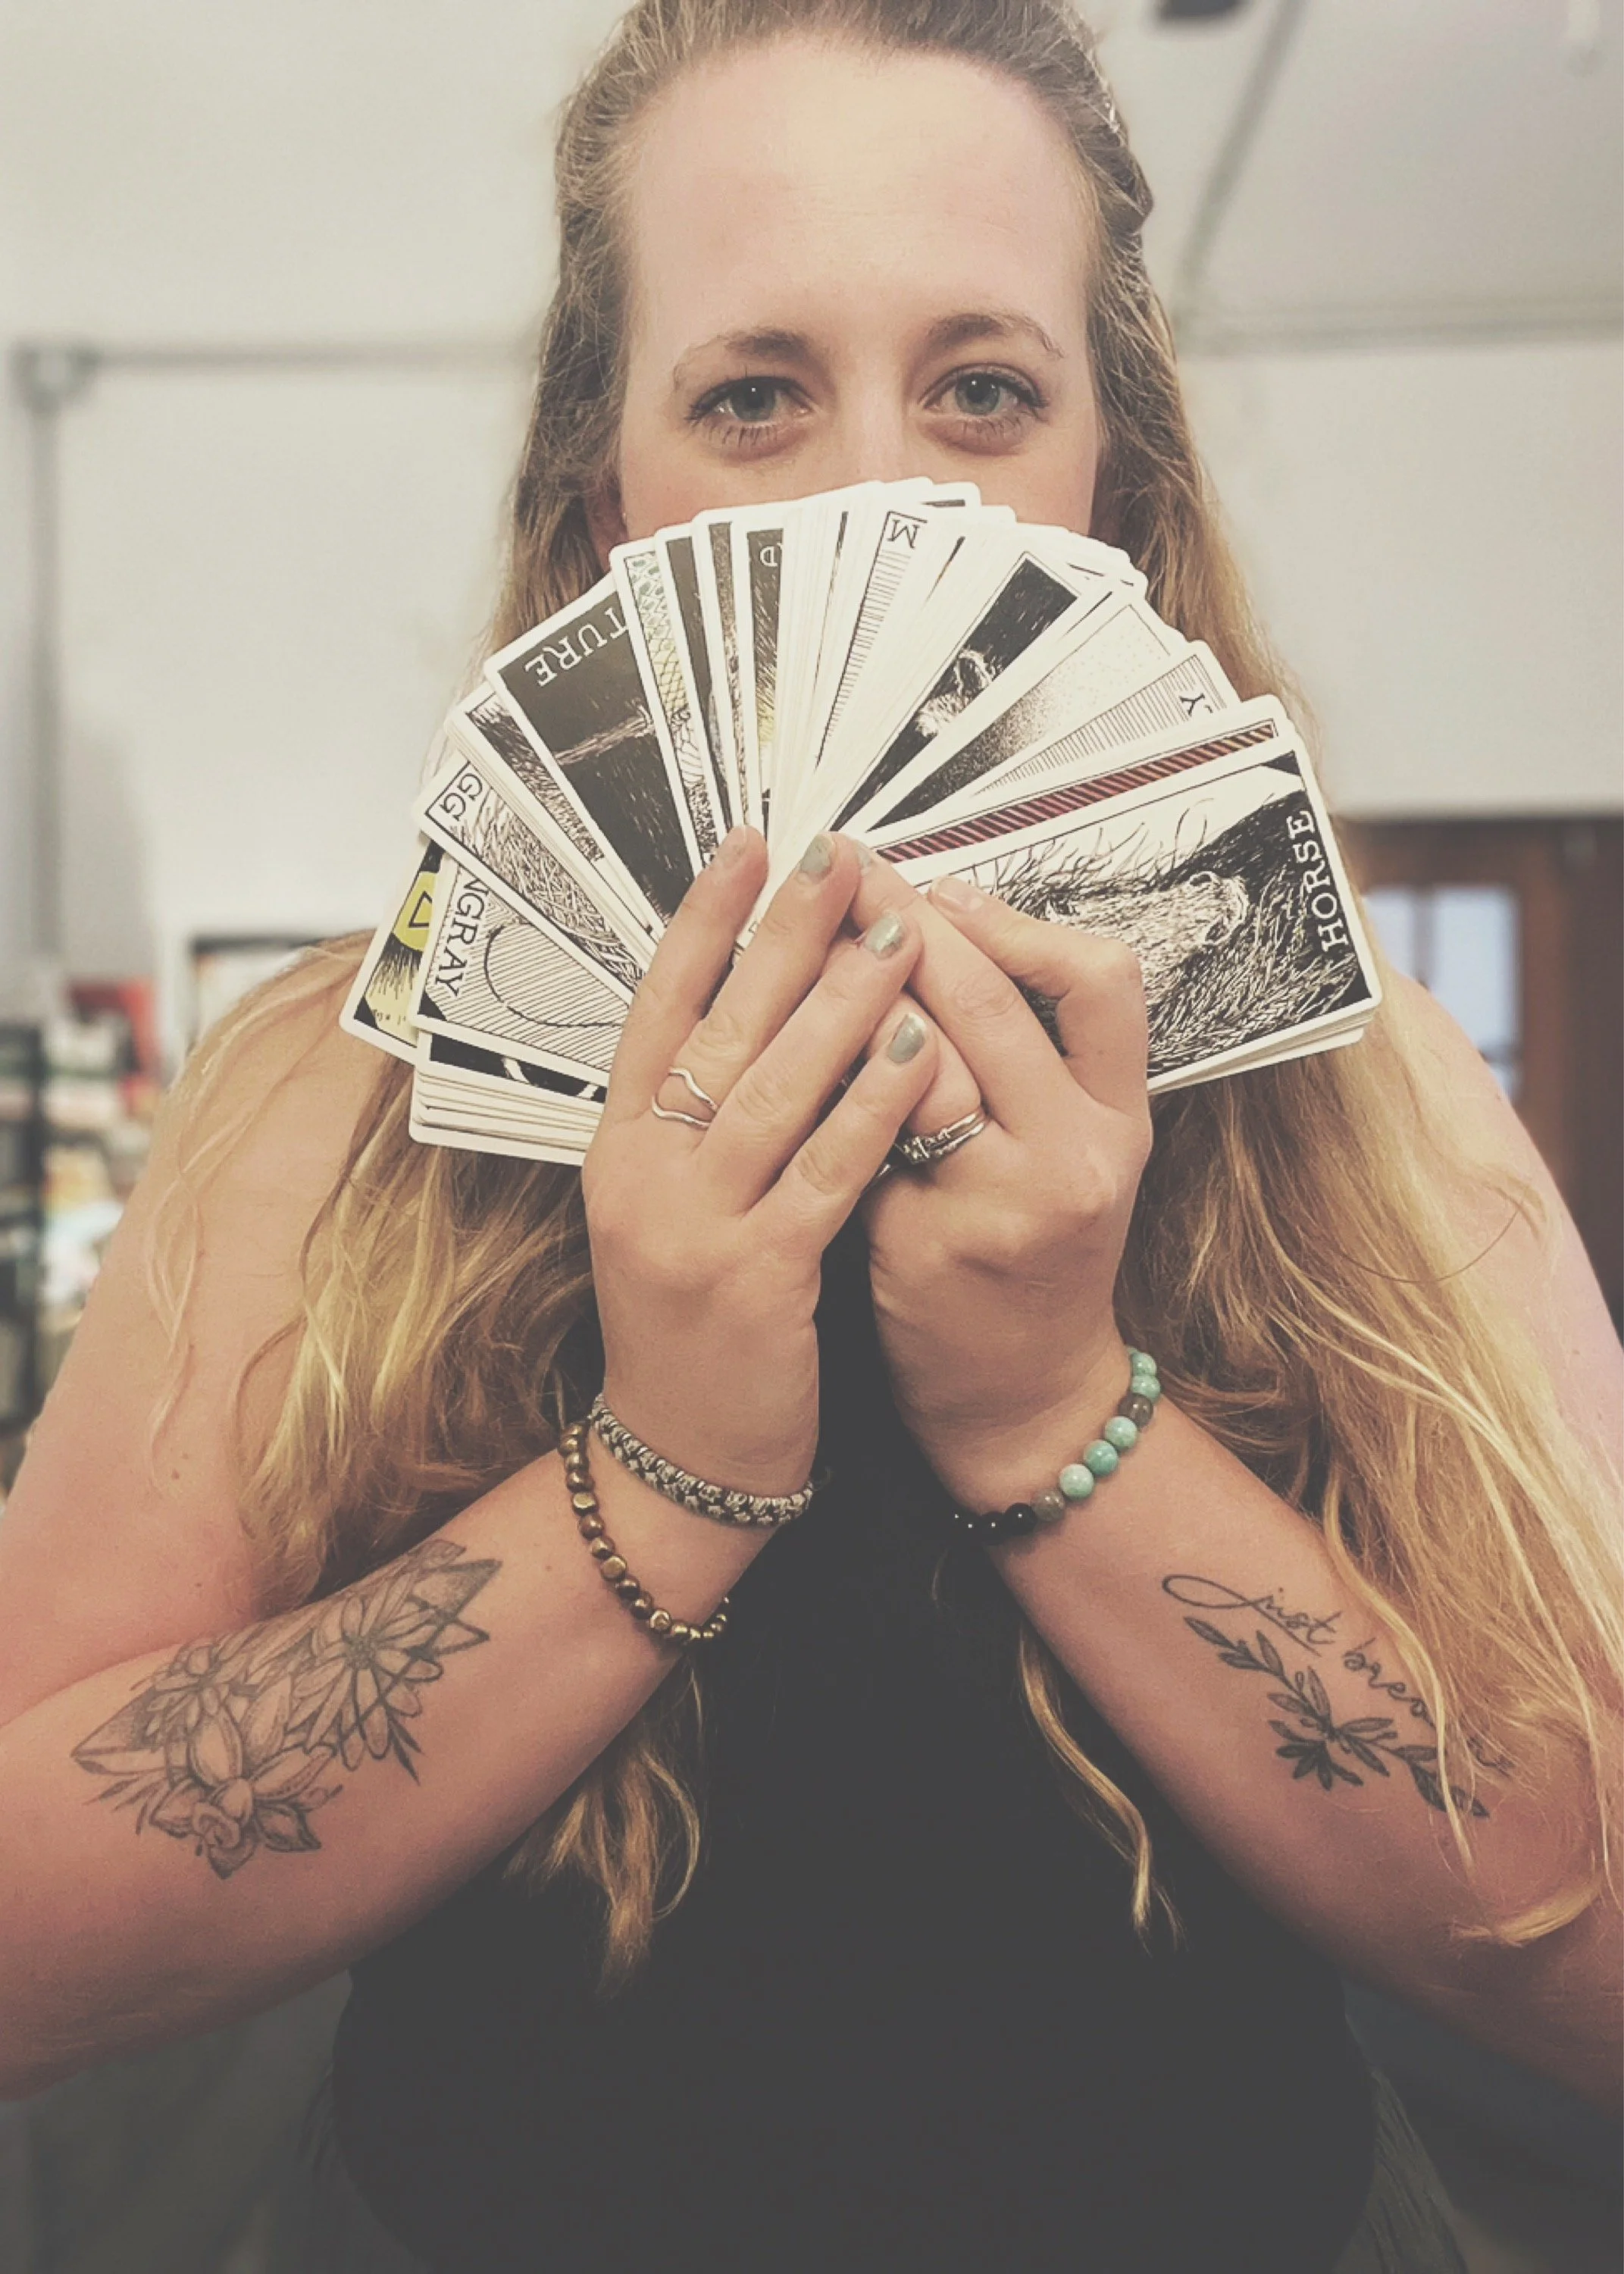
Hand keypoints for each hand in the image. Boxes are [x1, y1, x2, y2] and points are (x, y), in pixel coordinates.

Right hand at [582, 829, 939, 1499]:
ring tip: (899, 927)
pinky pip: (823, 1173)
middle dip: (784, 932)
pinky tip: (916, 1049)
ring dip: (839, 1001)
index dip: (703, 920)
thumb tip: (761, 1005)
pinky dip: (871, 1107)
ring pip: (770, 1088)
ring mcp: (689, 1227)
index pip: (656, 1006)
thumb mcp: (664, 1211)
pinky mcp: (753, 1280)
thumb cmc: (688, 1328)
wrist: (674, 1465)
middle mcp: (639, 1174)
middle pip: (718, 1027)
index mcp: (615, 1147)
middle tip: (842, 853)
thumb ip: (696, 1120)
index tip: (752, 843)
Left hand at [848, 858, 1152, 1508]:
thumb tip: (938, 929)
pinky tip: (781, 1051)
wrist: (1022, 1394)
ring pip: (917, 1068)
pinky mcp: (928, 1247)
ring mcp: (1003, 1205)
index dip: (1020, 923)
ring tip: (803, 944)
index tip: (946, 892)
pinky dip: (826, 1092)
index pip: (1103, 980)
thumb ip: (1030, 1057)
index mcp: (1121, 1118)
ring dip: (852, 997)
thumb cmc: (1034, 1252)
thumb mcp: (1071, 1149)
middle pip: (991, 1005)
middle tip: (845, 875)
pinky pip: (862, 1144)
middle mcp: (1077, 1157)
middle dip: (904, 926)